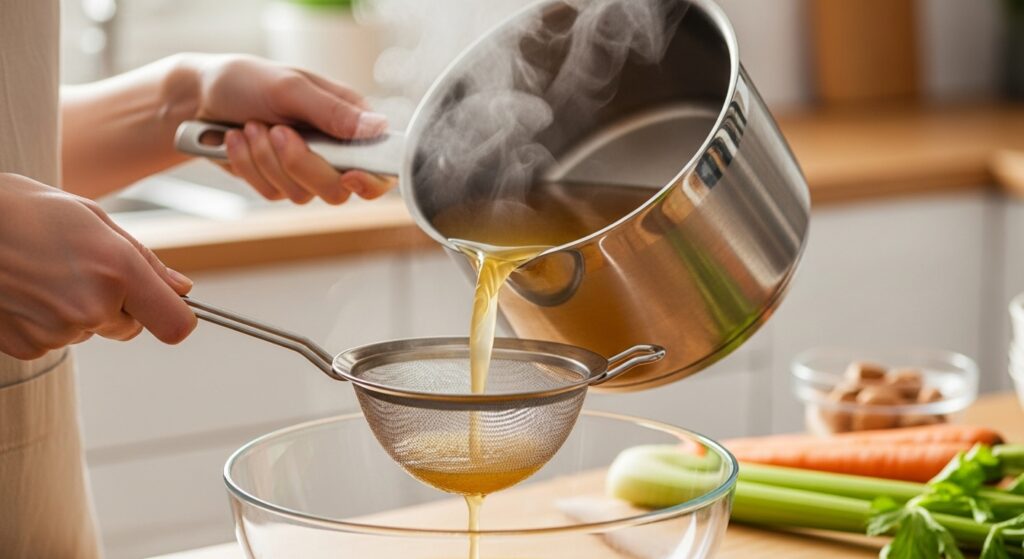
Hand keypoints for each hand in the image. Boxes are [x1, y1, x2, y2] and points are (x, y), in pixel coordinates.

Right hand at [0, 173, 196, 358]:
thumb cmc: (22, 211)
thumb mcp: (93, 219)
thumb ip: (144, 260)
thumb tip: (181, 288)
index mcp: (117, 270)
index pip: (175, 324)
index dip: (176, 316)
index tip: (169, 306)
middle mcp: (92, 306)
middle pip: (131, 327)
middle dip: (118, 304)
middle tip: (81, 267)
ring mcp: (58, 331)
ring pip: (91, 330)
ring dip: (78, 309)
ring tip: (44, 271)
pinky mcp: (28, 347)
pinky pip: (57, 339)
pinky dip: (47, 320)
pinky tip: (26, 290)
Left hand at [187, 54, 395, 204]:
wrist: (197, 97)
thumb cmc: (245, 81)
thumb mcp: (289, 88)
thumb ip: (332, 112)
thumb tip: (377, 128)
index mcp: (347, 119)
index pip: (378, 163)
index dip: (371, 179)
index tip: (349, 176)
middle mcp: (332, 148)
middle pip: (337, 188)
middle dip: (301, 165)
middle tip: (278, 133)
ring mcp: (304, 168)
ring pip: (301, 194)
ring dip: (267, 161)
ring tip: (250, 126)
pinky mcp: (278, 181)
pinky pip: (271, 193)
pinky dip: (249, 166)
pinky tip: (237, 139)